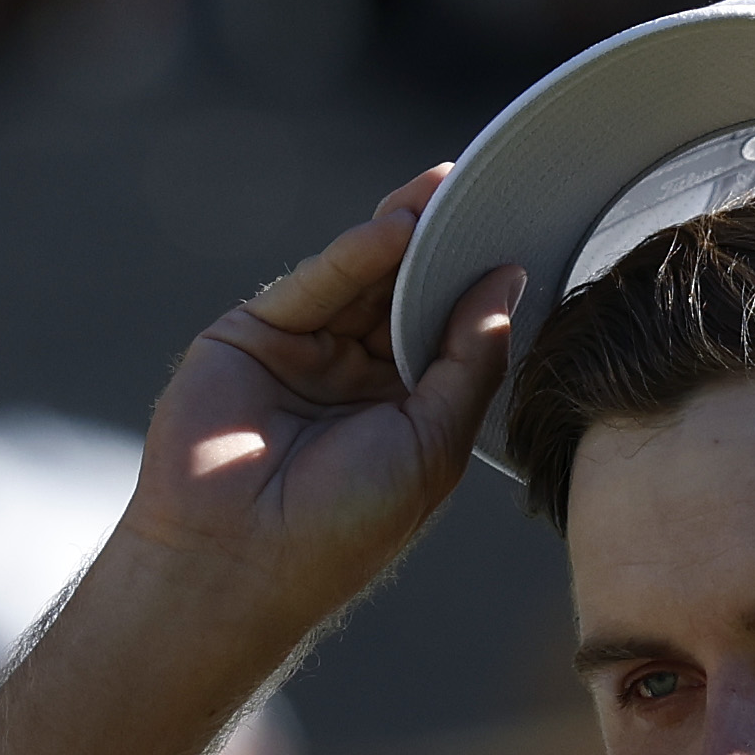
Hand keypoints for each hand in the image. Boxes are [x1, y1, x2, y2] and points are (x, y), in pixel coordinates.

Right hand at [116, 167, 523, 657]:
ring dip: (404, 233)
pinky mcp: (252, 336)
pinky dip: (354, 255)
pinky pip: (313, 285)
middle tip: (483, 191)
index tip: (519, 236)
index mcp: (405, 412)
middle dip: (443, 244)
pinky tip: (395, 230)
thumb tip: (509, 282)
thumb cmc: (342, 528)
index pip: (447, 331)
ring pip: (361, 278)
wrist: (235, 563)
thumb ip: (470, 362)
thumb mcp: (433, 444)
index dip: (478, 286)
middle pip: (405, 292)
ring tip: (445, 194)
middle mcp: (355, 378)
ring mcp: (303, 354)